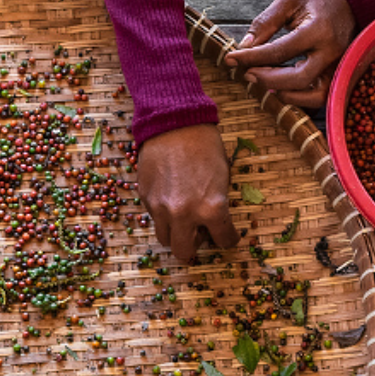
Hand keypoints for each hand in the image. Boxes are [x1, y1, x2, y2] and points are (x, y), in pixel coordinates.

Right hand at [138, 123, 237, 263]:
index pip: (224, 240)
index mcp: (211, 209)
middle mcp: (183, 214)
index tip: (228, 236)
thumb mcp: (223, 177)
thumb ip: (218, 204)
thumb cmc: (205, 146)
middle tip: (200, 235)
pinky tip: (171, 197)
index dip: (229, 239)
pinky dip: (164, 215)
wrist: (174, 123)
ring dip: (176, 234)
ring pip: (165, 238)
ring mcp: (160, 208)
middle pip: (184, 251)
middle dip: (194, 247)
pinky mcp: (145, 198)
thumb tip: (214, 222)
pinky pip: (154, 217)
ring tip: (183, 220)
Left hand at [226, 0, 355, 108]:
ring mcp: (339, 67)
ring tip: (265, 82)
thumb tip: (245, 46)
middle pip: (297, 78)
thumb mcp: (288, 2)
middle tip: (247, 73)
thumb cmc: (318, 2)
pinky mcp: (340, 76)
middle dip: (267, 79)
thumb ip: (265, 22)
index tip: (232, 59)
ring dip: (286, 94)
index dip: (252, 57)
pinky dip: (301, 98)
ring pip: (313, 95)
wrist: (350, 4)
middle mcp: (332, 52)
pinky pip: (321, 97)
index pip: (280, 51)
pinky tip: (282, 88)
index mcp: (318, 30)